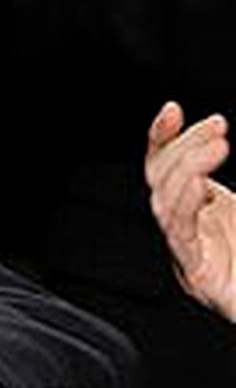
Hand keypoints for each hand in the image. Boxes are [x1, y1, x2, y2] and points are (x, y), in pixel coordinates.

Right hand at [146, 102, 235, 319]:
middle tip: (218, 129)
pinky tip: (200, 185)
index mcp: (200, 213)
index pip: (164, 169)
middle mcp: (189, 232)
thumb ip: (226, 178)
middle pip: (160, 180)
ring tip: (216, 149)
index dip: (162, 138)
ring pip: (164, 203)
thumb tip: (219, 139)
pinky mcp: (199, 277)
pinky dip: (184, 206)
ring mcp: (190, 255)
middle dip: (183, 148)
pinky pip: (179, 237)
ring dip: (185, 170)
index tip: (171, 111)